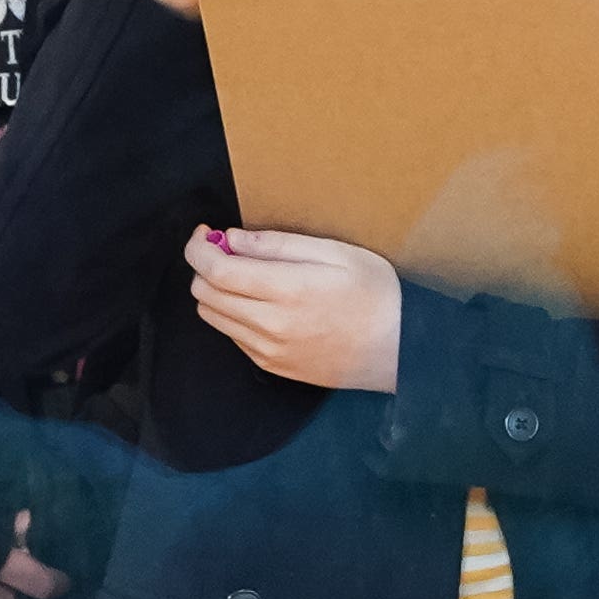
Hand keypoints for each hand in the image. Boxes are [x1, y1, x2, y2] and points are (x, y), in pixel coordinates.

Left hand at [190, 223, 403, 392]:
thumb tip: (233, 239)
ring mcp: (269, 350)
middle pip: (205, 293)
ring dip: (215, 291)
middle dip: (206, 265)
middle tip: (228, 249)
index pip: (215, 270)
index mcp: (287, 290)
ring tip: (243, 275)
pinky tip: (260, 302)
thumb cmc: (376, 294)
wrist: (400, 349)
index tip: (205, 233)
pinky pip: (232, 336)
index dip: (198, 247)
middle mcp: (270, 325)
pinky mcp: (272, 365)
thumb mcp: (337, 252)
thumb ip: (279, 244)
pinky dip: (232, 314)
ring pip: (212, 316)